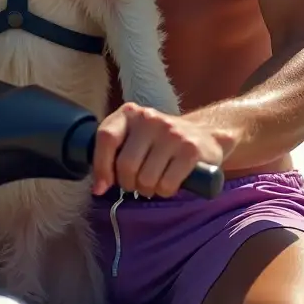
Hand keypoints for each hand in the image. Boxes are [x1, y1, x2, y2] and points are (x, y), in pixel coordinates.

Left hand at [91, 103, 231, 198]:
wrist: (206, 136)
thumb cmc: (162, 142)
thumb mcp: (136, 137)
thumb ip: (114, 154)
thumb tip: (98, 187)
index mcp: (131, 113)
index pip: (106, 137)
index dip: (101, 166)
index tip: (102, 186)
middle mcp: (150, 118)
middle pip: (126, 165)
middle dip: (129, 184)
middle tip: (138, 183)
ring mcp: (172, 133)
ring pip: (146, 179)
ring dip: (148, 190)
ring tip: (156, 181)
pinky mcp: (190, 150)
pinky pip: (166, 184)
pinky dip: (166, 191)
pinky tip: (171, 182)